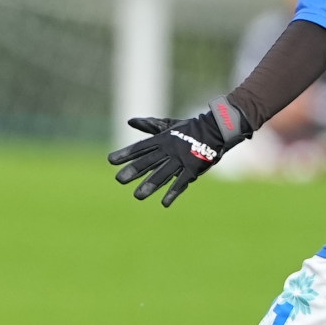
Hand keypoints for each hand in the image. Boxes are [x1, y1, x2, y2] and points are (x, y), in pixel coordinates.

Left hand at [105, 100, 243, 207]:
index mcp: (162, 139)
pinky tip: (164, 203)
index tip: (111, 160)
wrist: (214, 130)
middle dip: (134, 171)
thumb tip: (130, 121)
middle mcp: (169, 150)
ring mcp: (181, 160)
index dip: (126, 154)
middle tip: (119, 180)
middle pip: (148, 162)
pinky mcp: (193, 169)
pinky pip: (181, 183)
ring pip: (163, 174)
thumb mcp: (167, 125)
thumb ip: (149, 125)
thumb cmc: (188, 128)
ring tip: (138, 196)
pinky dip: (173, 193)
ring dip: (150, 185)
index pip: (140, 147)